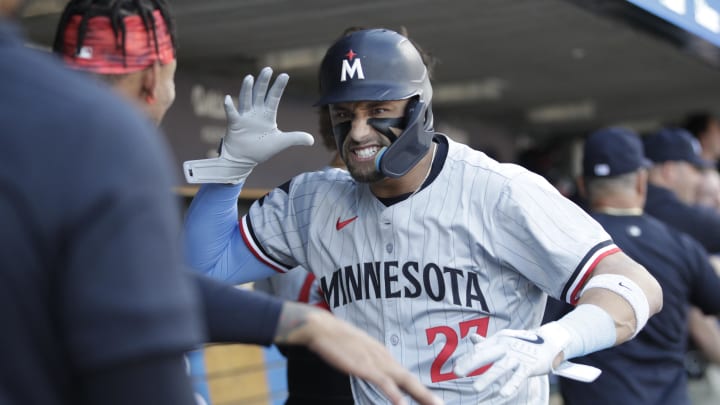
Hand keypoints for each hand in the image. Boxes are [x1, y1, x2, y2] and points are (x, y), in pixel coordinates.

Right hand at [183, 67, 313, 183]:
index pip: (274, 97)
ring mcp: (244, 117)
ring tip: (250, 78)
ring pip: (246, 99)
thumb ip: (295, 138)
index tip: (285, 75)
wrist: (244, 159)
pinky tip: (228, 98)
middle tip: (268, 69)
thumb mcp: (281, 143)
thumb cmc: (261, 149)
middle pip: (259, 94)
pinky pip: (232, 114)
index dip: (278, 87)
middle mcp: (255, 112)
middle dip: (263, 82)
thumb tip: (312, 140)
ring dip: (247, 89)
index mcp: (267, 114)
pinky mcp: (235, 124)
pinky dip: (229, 107)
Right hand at [277, 303, 443, 404]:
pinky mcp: (364, 366)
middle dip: (427, 396)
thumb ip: (368, 360)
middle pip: (411, 380)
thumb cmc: (336, 339)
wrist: (322, 327)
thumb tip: (373, 370)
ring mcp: (376, 362)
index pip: (405, 376)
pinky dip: (394, 394)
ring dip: (421, 396)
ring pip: (405, 381)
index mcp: (383, 356)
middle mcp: (384, 358)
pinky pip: (383, 382)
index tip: (432, 401)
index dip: (420, 391)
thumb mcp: (358, 350)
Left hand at [453, 322, 569, 398]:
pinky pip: (518, 377)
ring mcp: (518, 356)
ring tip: (476, 388)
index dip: (466, 359)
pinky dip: (510, 385)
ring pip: (500, 368)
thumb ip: (488, 342)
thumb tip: (472, 339)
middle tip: (457, 372)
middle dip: (470, 364)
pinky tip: (502, 394)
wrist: (551, 341)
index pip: (479, 350)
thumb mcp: (505, 339)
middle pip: (486, 355)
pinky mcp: (529, 366)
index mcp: (499, 340)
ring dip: (488, 378)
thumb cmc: (523, 342)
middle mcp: (506, 347)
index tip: (455, 369)